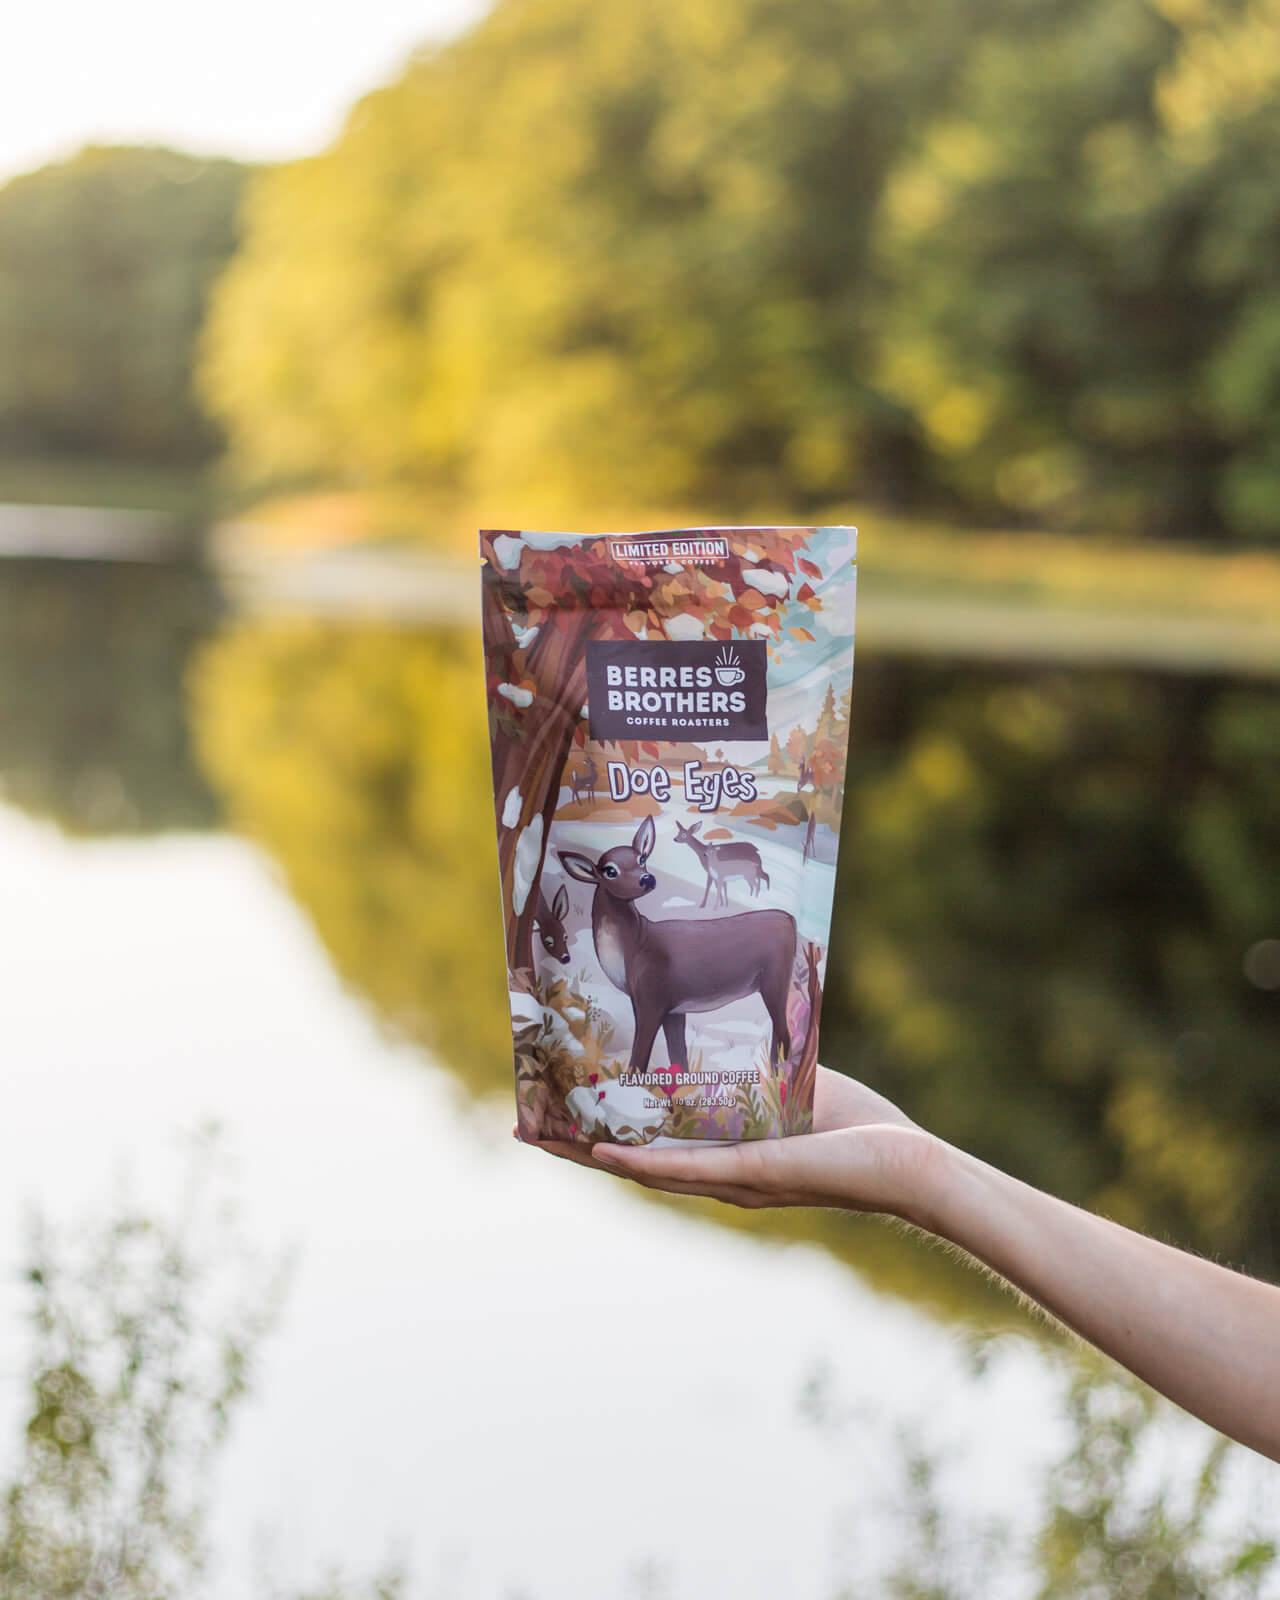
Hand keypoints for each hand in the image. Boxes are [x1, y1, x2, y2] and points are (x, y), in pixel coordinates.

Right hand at [527, 1065, 939, 1220]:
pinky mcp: (750, 1175)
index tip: (555, 1115)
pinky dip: (640, 1164)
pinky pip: (685, 1170)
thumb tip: (730, 1034)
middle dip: (575, 1146)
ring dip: (589, 1155)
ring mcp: (729, 1180)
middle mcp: (717, 1177)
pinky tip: (602, 1155)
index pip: (648, 1147)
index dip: (599, 1134)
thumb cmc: (858, 1129)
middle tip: (524, 1126)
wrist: (904, 1162)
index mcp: (724, 1157)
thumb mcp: (791, 1088)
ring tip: (541, 1137)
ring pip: (643, 1170)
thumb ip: (755, 1070)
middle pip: (629, 1163)